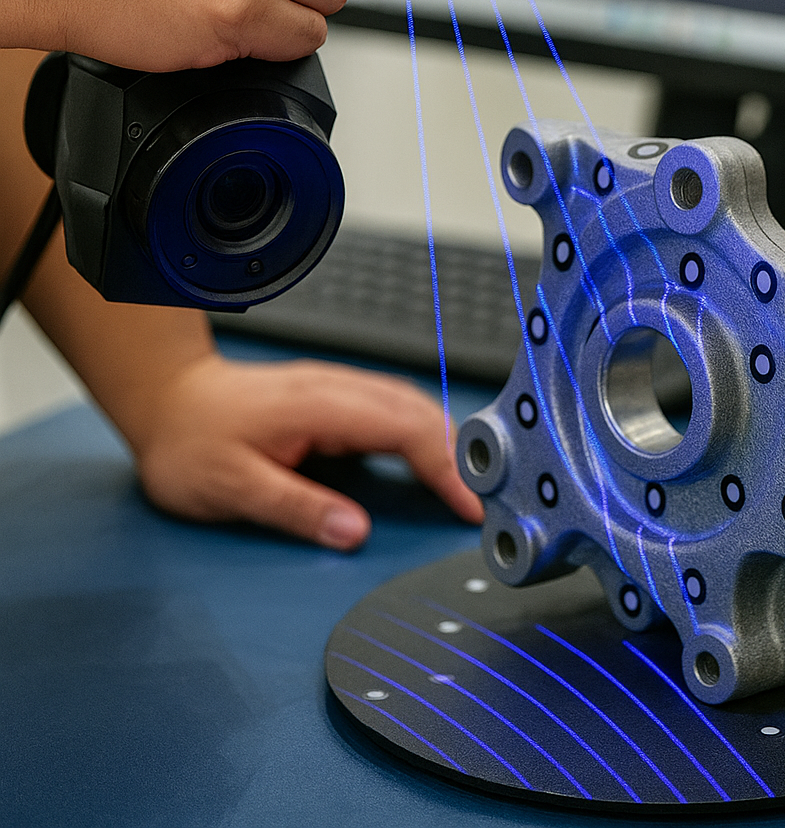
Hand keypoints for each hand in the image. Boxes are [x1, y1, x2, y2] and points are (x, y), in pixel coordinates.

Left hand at [129, 351, 482, 548]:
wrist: (165, 399)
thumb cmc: (190, 442)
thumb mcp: (232, 487)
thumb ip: (296, 508)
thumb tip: (354, 531)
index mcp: (318, 406)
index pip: (403, 429)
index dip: (444, 466)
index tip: (469, 504)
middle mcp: (334, 389)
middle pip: (417, 412)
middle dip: (458, 454)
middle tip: (483, 502)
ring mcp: (334, 388)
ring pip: (408, 405)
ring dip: (443, 441)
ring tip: (465, 486)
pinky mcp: (330, 397)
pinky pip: (390, 408)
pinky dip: (420, 433)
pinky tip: (424, 459)